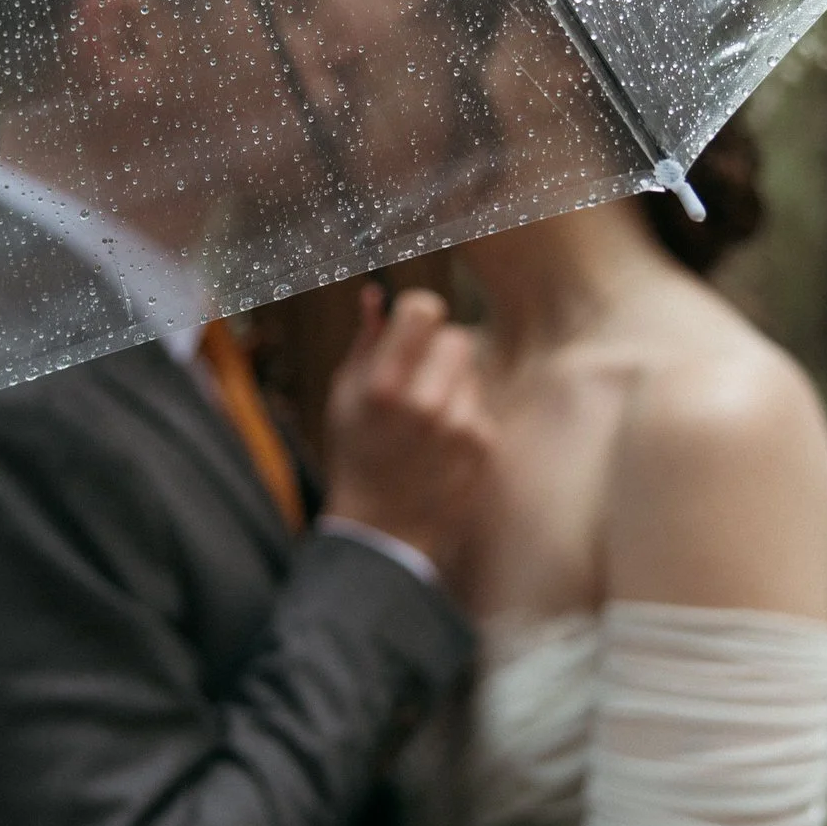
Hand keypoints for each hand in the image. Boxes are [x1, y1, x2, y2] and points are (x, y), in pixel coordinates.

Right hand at [320, 285, 493, 579]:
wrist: (383, 530)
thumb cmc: (356, 455)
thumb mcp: (343, 398)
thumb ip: (364, 343)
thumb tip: (376, 294)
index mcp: (383, 386)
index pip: (424, 309)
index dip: (419, 313)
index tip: (412, 327)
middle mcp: (425, 404)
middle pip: (457, 337)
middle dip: (438, 350)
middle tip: (418, 375)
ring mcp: (459, 426)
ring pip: (472, 371)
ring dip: (452, 383)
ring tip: (425, 417)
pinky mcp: (483, 446)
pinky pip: (480, 405)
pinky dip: (463, 415)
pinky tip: (440, 442)